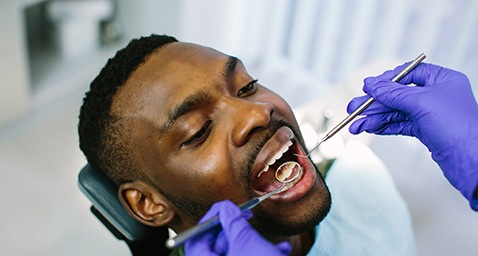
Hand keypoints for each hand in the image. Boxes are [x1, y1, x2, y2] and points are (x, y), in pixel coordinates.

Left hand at [184, 200, 290, 255]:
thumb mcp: (247, 243)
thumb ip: (234, 222)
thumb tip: (226, 208)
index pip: (197, 237)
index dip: (211, 219)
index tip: (226, 208)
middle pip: (215, 246)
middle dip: (234, 230)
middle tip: (246, 217)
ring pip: (235, 254)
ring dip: (254, 243)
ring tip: (270, 241)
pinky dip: (261, 254)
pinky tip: (280, 251)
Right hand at [347, 63, 477, 206]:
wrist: (472, 161)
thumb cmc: (457, 126)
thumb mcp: (421, 102)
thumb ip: (393, 93)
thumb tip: (371, 84)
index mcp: (443, 80)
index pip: (409, 73)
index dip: (387, 80)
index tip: (368, 88)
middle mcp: (437, 95)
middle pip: (398, 95)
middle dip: (374, 104)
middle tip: (354, 109)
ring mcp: (431, 114)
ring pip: (396, 112)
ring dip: (374, 118)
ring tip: (355, 126)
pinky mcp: (426, 131)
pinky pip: (399, 125)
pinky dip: (383, 127)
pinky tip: (369, 129)